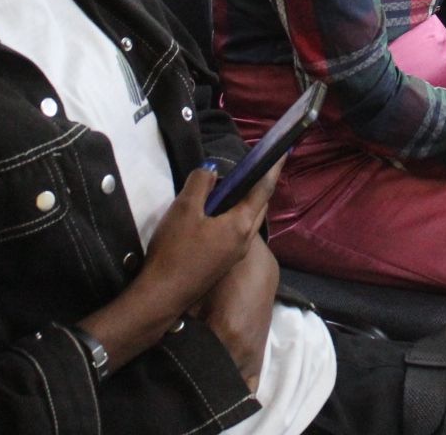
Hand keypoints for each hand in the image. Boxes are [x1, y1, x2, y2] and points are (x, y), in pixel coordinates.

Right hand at [79, 160, 280, 373]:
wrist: (162, 295)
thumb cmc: (175, 250)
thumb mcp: (184, 208)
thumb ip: (201, 183)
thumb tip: (212, 172)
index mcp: (241, 224)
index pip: (263, 189)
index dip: (273, 167)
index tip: (282, 150)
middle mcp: (245, 240)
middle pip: (258, 205)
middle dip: (257, 185)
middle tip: (249, 166)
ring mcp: (235, 254)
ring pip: (247, 220)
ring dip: (243, 202)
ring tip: (226, 186)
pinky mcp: (223, 263)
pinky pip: (236, 232)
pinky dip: (232, 216)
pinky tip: (212, 213)